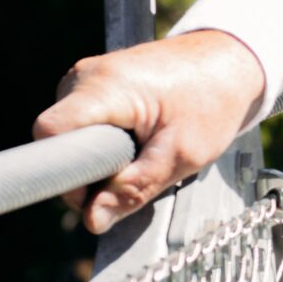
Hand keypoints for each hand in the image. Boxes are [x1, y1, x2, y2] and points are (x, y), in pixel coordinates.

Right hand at [34, 31, 268, 233]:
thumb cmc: (215, 100)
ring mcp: (88, 77)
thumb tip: (91, 220)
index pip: (48, 134)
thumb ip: (134, 189)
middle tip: (137, 170)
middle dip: (90, 169)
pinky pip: (85, 123)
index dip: (64, 173)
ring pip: (72, 135)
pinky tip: (140, 138)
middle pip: (59, 140)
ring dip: (102, 156)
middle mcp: (86, 76)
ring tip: (145, 148)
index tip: (97, 190)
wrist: (234, 61)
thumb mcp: (183, 154)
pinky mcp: (96, 83)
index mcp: (104, 87)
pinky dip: (107, 140)